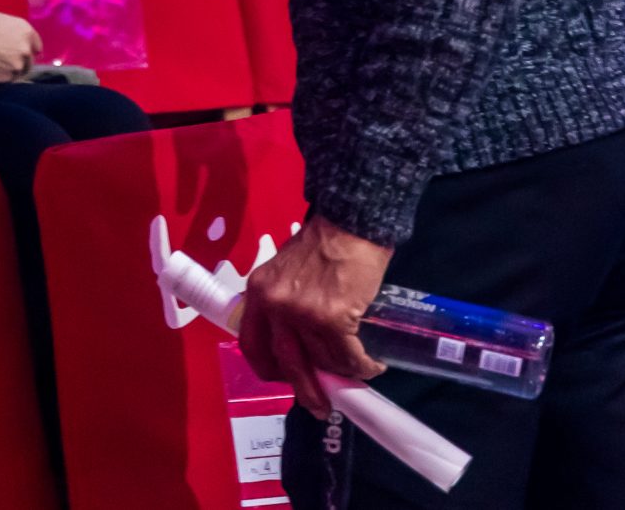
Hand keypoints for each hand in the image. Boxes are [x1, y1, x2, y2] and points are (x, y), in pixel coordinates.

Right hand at [0, 8, 40, 85]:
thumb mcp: (3, 20)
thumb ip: (16, 33)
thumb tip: (18, 43)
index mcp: (27, 32)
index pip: (37, 46)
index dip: (27, 49)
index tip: (19, 51)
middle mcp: (26, 50)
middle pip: (28, 62)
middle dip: (18, 61)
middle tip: (3, 60)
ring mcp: (16, 66)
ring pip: (16, 73)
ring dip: (8, 71)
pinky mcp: (5, 78)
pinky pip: (5, 79)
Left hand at [239, 217, 391, 417]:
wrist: (352, 220)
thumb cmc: (322, 242)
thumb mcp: (283, 269)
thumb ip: (280, 301)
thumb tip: (294, 341)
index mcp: (258, 292)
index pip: (252, 345)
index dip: (269, 369)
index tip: (285, 378)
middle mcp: (275, 306)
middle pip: (285, 364)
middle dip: (305, 390)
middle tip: (319, 405)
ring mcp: (303, 314)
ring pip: (321, 362)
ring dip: (341, 373)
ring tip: (356, 373)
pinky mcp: (334, 318)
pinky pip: (347, 356)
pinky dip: (362, 366)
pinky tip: (372, 366)